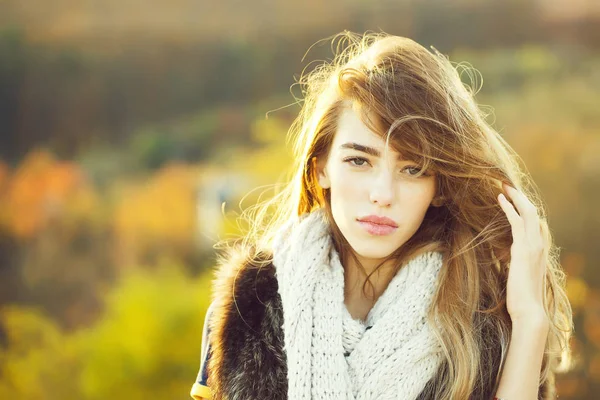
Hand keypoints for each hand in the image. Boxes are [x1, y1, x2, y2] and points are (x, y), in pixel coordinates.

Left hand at [497, 182, 548, 323]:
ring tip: (502, 185)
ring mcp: (534, 246)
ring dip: (515, 197)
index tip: (512, 197)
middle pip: (533, 212)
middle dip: (520, 196)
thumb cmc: (521, 298)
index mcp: (539, 250)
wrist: (529, 311)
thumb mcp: (518, 275)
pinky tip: (499, 199)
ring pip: (528, 213)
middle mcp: (540, 245)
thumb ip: (516, 263)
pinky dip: (508, 208)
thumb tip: (506, 257)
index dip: (524, 207)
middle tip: (506, 184)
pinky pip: (517, 222)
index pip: (534, 222)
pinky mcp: (523, 249)